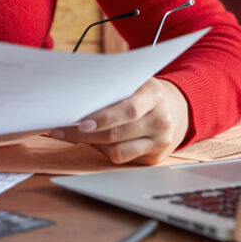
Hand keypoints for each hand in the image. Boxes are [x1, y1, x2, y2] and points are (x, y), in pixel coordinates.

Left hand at [48, 78, 189, 164]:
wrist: (180, 108)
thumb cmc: (148, 92)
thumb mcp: (137, 82)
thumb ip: (114, 88)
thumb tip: (77, 97)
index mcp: (155, 97)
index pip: (128, 110)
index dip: (103, 118)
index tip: (79, 121)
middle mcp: (160, 122)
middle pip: (117, 134)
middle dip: (84, 134)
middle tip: (60, 129)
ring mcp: (159, 143)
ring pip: (117, 151)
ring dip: (90, 144)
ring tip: (72, 134)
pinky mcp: (155, 158)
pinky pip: (122, 158)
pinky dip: (104, 150)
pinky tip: (93, 141)